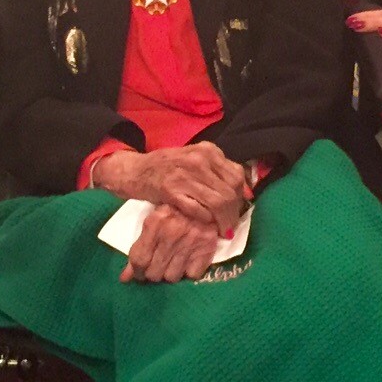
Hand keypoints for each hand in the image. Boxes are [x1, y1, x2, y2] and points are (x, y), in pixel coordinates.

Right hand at [95, 143, 249, 234]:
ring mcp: (185, 174)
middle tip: (230, 227)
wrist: (136, 170)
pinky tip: (204, 223)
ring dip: (222, 221)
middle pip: (229, 192)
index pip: (236, 176)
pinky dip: (204, 219)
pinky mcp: (171, 190)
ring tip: (222, 231)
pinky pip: (197, 209)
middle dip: (233, 214)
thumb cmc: (168, 168)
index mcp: (208, 150)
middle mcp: (199, 159)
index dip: (241, 198)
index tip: (237, 211)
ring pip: (217, 202)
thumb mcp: (196, 161)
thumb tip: (245, 194)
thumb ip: (218, 172)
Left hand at [121, 203, 222, 283]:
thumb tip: (125, 278)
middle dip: (152, 273)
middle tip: (156, 267)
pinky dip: (189, 271)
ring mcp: (191, 241)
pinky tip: (187, 261)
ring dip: (170, 273)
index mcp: (154, 223)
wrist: (205, 198)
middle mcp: (172, 233)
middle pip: (154, 273)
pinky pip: (192, 275)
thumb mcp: (154, 220)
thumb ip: (139, 248)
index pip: (139, 259)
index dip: (137, 271)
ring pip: (172, 277)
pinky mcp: (208, 248)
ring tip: (172, 262)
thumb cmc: (175, 208)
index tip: (139, 272)